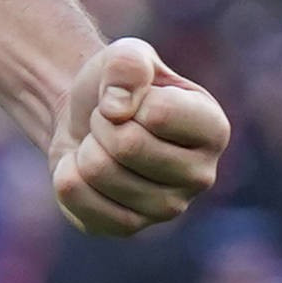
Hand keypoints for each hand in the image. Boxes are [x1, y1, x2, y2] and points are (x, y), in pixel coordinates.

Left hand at [49, 37, 226, 235]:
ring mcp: (167, 208)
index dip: (126, 96)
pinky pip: (80, 201)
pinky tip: (83, 168)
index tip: (130, 98)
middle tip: (108, 121)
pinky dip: (67, 174)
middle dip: (101, 123)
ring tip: (99, 143)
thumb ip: (129, 64)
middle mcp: (201, 176)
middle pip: (127, 146)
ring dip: (85, 147)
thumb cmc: (117, 85)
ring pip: (99, 172)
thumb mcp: (126, 55)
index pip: (158, 114)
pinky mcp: (128, 227)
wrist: (85, 115)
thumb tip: (117, 109)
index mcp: (214, 128)